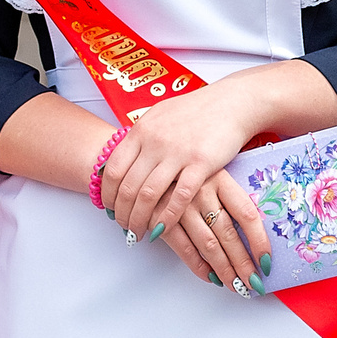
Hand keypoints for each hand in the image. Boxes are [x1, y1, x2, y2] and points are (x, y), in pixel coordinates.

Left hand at [99, 86, 271, 293]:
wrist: (230, 103)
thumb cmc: (194, 111)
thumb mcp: (159, 117)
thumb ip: (142, 137)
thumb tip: (124, 155)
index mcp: (140, 131)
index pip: (112, 168)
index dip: (106, 192)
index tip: (107, 207)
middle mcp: (153, 142)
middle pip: (127, 186)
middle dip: (121, 211)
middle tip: (122, 227)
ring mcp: (176, 153)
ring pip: (148, 194)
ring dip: (140, 219)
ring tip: (138, 234)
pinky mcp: (201, 164)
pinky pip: (179, 197)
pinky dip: (166, 217)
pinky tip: (162, 230)